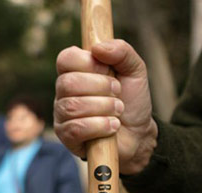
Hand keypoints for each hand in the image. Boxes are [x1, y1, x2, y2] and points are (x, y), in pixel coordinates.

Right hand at [53, 40, 157, 174]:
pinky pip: (75, 128)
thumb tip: (97, 47)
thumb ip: (121, 52)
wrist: (139, 134)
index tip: (108, 70)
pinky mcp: (66, 136)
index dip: (87, 63)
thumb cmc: (131, 101)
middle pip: (68, 83)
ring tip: (118, 111)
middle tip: (118, 93)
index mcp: (76, 71)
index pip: (65, 58)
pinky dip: (100, 126)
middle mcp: (64, 92)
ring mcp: (62, 114)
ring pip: (73, 106)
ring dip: (104, 107)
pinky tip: (112, 126)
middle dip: (101, 88)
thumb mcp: (135, 71)